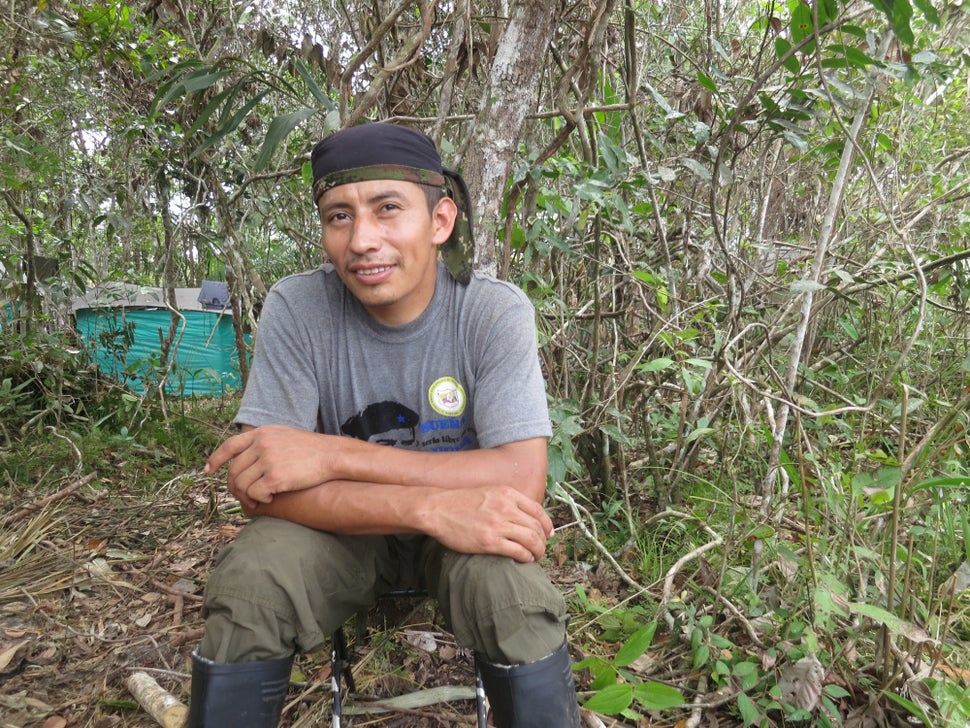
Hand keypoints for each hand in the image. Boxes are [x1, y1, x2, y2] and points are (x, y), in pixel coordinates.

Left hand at [205, 425, 336, 508]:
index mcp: (262, 433)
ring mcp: (268, 461)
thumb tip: (246, 455)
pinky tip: (269, 499)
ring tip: (256, 501)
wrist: (332, 455)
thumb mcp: (284, 435)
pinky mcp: (275, 478)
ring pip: (241, 485)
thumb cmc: (312, 449)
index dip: (216, 459)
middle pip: (234, 470)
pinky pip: (255, 494)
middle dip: (234, 487)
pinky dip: (258, 500)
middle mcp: (261, 445)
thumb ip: (264, 441)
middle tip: (241, 496)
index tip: (208, 471)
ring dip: (245, 497)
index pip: (230, 446)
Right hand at [422, 486, 553, 563]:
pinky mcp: (490, 542)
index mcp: (507, 494)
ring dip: (538, 551)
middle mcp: (506, 508)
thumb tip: (523, 515)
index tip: (548, 533)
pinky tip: (525, 560)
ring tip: (536, 557)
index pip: (538, 511)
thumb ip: (506, 501)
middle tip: (542, 549)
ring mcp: (498, 525)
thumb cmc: (460, 502)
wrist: (437, 509)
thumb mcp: (488, 492)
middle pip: (537, 527)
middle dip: (543, 541)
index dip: (547, 524)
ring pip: (531, 540)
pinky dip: (526, 557)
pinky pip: (518, 551)